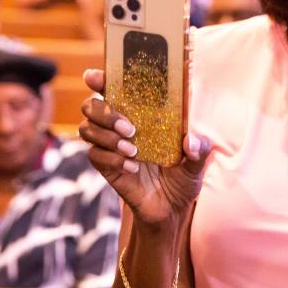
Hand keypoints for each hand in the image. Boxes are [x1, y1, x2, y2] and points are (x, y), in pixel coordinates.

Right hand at [79, 69, 211, 227]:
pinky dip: (112, 159)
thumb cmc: (183, 176)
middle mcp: (120, 124)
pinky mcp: (105, 166)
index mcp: (140, 112)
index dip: (100, 78)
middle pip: (91, 105)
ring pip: (87, 128)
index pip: (114, 87)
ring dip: (108, 137)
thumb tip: (192, 141)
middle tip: (130, 128)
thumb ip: (200, 149)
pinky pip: (95, 155)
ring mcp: (110, 145)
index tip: (95, 77)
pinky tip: (132, 167)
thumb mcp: (198, 163)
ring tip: (133, 149)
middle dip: (105, 112)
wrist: (171, 210)